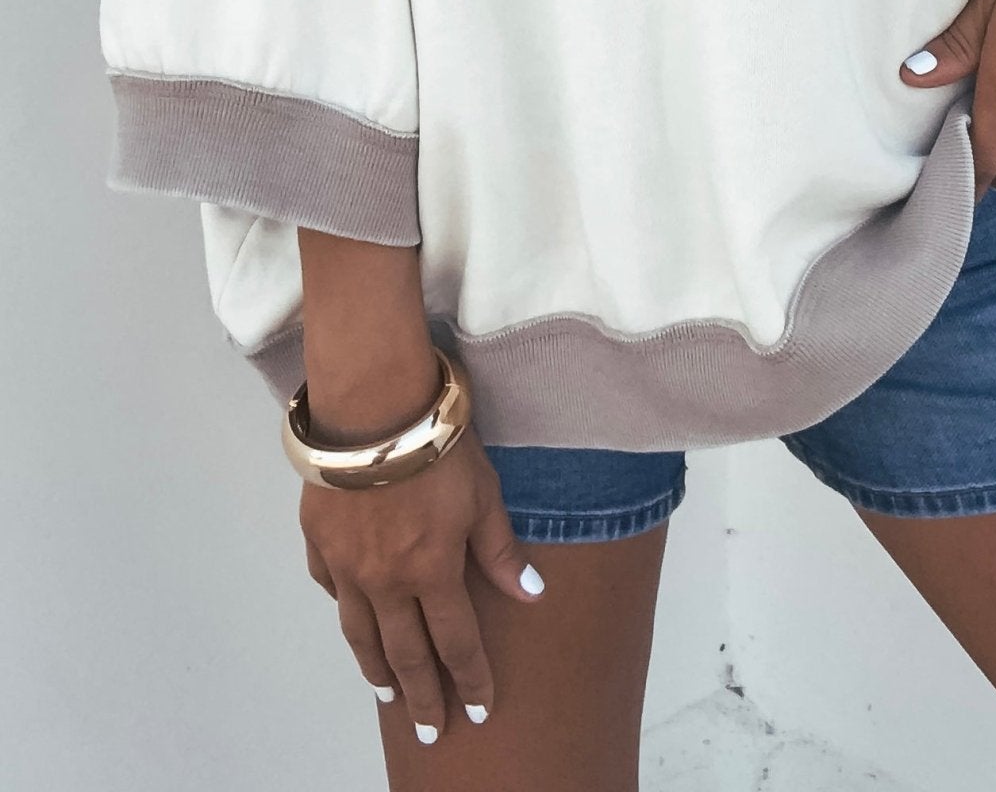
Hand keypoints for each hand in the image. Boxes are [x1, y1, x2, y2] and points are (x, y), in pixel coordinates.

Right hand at [298, 348, 544, 745]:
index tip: (478, 711)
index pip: (456, 643)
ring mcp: (347, 566)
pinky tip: (354, 623)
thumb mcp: (483, 493)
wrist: (371, 407)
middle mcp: (386, 582)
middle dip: (422, 698)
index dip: (469, 679)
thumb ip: (500, 549)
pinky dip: (346, 613)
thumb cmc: (438, 443)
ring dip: (377, 669)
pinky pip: (333, 592)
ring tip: (388, 696)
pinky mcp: (319, 542)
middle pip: (405, 654)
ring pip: (361, 634)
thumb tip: (531, 595)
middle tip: (430, 732)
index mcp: (432, 572)